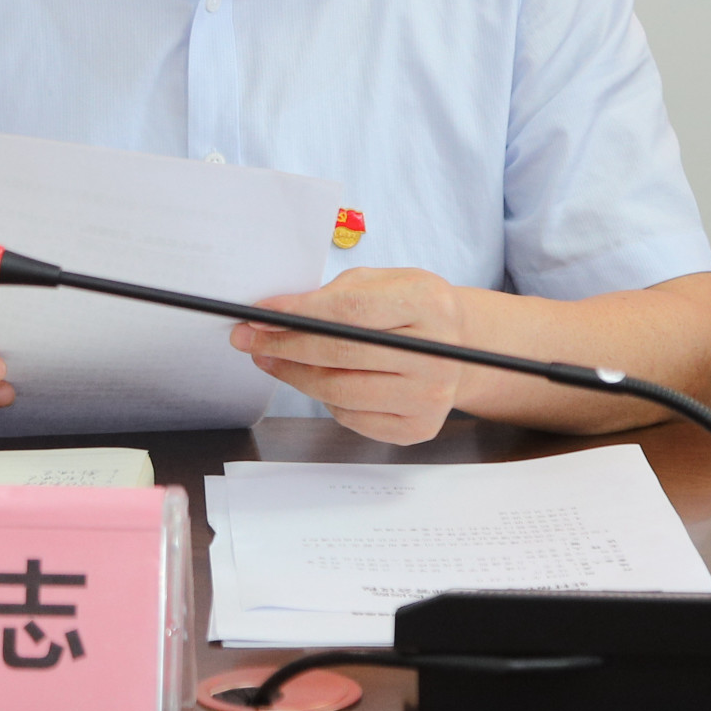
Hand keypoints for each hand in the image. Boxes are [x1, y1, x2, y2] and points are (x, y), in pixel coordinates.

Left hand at [231, 267, 465, 443]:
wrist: (461, 348)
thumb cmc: (412, 309)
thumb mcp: (385, 282)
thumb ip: (338, 294)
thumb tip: (279, 314)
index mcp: (428, 304)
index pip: (350, 311)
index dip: (299, 315)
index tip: (259, 315)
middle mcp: (436, 353)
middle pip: (340, 355)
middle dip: (284, 346)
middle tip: (249, 340)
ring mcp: (429, 397)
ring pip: (340, 392)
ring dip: (295, 375)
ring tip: (272, 358)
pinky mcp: (418, 428)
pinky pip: (352, 417)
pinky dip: (326, 399)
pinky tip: (318, 379)